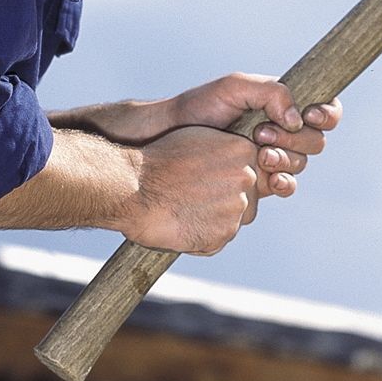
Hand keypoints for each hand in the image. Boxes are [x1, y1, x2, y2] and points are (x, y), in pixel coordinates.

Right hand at [121, 126, 259, 255]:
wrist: (131, 187)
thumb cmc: (157, 161)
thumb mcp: (197, 140)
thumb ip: (225, 152)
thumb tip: (238, 163)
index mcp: (243, 150)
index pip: (250, 173)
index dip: (227, 181)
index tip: (206, 184)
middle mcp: (247, 178)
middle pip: (248, 199)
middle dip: (224, 203)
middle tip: (193, 200)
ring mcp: (237, 208)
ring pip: (233, 222)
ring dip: (213, 222)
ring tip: (184, 212)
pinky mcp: (223, 234)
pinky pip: (218, 241)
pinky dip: (202, 239)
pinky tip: (181, 226)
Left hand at [170, 73, 341, 199]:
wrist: (173, 136)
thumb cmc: (203, 106)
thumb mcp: (236, 87)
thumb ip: (272, 92)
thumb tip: (296, 119)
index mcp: (285, 106)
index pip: (325, 111)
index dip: (327, 115)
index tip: (308, 115)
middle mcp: (285, 132)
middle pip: (315, 141)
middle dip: (294, 140)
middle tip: (262, 134)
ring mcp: (275, 157)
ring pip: (301, 164)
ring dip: (285, 160)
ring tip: (258, 154)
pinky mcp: (262, 180)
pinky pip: (286, 186)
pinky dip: (284, 184)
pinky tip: (271, 181)